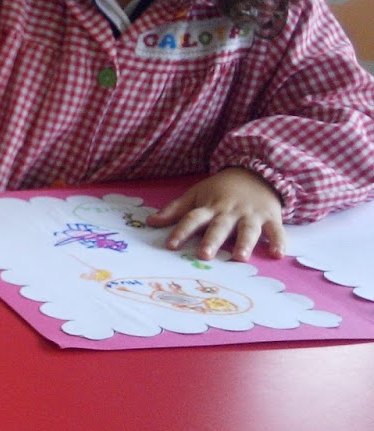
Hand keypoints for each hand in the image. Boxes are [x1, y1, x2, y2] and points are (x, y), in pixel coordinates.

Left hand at [146, 167, 285, 261]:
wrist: (256, 172)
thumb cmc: (221, 189)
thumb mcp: (197, 194)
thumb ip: (175, 210)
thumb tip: (151, 222)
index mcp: (210, 206)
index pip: (192, 218)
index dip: (181, 231)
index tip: (170, 245)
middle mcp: (229, 211)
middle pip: (219, 227)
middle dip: (212, 240)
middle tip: (204, 255)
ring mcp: (251, 214)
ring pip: (247, 230)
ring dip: (244, 243)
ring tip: (240, 258)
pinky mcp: (271, 217)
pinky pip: (276, 230)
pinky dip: (279, 241)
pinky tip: (278, 254)